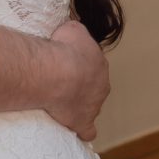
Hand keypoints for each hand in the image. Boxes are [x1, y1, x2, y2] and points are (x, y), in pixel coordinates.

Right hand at [45, 21, 109, 140]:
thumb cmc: (63, 49)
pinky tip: (73, 128)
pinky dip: (82, 129)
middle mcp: (101, 85)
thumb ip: (77, 32)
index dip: (77, 65)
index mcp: (99, 64)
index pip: (91, 65)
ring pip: (90, 106)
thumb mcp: (72, 29)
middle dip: (79, 85)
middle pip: (92, 86)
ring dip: (78, 104)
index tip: (63, 63)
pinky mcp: (83, 122)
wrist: (56, 72)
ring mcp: (94, 106)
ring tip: (58, 101)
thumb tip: (73, 33)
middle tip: (59, 81)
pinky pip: (87, 130)